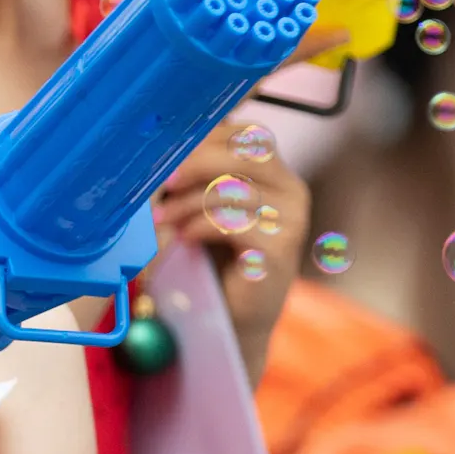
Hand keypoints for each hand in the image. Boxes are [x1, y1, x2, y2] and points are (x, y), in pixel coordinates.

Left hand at [153, 102, 310, 383]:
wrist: (231, 320)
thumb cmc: (214, 261)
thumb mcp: (206, 209)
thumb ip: (198, 177)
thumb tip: (162, 145)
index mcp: (277, 174)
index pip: (246, 133)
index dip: (205, 140)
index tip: (169, 157)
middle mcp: (292, 191)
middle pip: (244, 152)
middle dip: (195, 164)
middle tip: (162, 183)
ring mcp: (292, 220)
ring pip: (234, 189)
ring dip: (188, 203)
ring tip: (164, 221)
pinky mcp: (281, 249)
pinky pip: (233, 223)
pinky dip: (200, 226)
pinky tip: (185, 239)